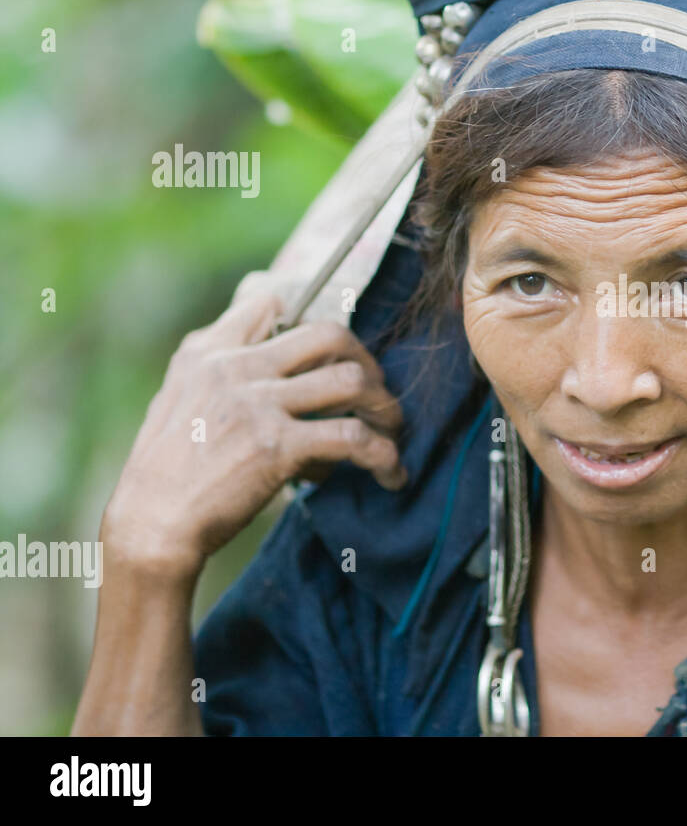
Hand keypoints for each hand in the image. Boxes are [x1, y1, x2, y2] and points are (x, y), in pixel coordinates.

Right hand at [102, 289, 406, 576]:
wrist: (152, 525)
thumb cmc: (166, 471)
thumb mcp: (176, 397)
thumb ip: (216, 366)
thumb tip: (270, 343)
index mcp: (208, 353)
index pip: (270, 304)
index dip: (310, 327)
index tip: (339, 354)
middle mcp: (234, 369)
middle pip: (329, 335)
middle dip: (367, 361)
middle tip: (376, 392)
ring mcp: (257, 405)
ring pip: (350, 382)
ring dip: (384, 407)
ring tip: (391, 432)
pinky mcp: (277, 446)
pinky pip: (353, 438)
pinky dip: (383, 455)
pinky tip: (391, 474)